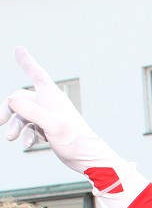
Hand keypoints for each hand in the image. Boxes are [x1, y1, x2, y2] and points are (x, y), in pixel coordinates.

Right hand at [3, 48, 143, 206]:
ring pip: (23, 115)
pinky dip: (26, 135)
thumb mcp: (51, 124)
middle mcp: (50, 104)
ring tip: (10, 138)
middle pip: (21, 99)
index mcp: (52, 96)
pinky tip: (27, 145)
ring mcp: (49, 117)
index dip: (26, 61)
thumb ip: (31, 111)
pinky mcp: (49, 130)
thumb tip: (12, 99)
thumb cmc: (75, 141)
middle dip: (8, 108)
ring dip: (15, 125)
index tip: (18, 48)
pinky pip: (31, 128)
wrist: (88, 159)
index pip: (36, 74)